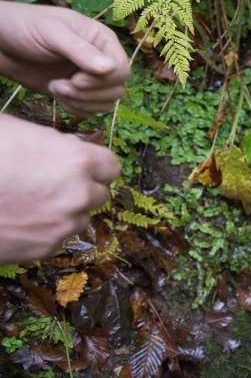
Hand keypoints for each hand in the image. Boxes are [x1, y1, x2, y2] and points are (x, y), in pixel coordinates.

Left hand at [0, 1, 129, 116]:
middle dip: (89, 94)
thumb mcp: (52, 34)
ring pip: (106, 103)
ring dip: (81, 102)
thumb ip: (81, 51)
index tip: (75, 79)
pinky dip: (75, 108)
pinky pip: (91, 110)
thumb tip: (111, 69)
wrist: (0, 43)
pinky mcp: (78, 92)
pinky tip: (56, 95)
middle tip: (60, 86)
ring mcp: (90, 77)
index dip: (103, 80)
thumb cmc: (24, 28)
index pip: (122, 69)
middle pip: (117, 89)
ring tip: (55, 88)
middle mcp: (101, 59)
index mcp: (102, 40)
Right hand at [0, 114, 120, 262]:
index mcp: (76, 160)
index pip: (111, 166)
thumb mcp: (12, 129)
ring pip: (79, 217)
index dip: (95, 164)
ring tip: (28, 200)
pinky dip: (44, 230)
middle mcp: (79, 195)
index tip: (82, 164)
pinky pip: (57, 237)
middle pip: (99, 193)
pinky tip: (17, 218)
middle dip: (81, 187)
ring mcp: (63, 225)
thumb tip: (64, 146)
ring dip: (64, 210)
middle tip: (51, 182)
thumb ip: (50, 141)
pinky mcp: (45, 249)